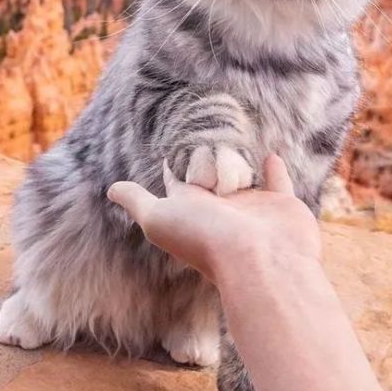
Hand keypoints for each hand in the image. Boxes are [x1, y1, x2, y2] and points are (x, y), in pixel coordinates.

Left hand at [108, 154, 320, 283]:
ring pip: (244, 178)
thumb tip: (111, 189)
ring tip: (238, 136)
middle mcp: (221, 210)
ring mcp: (252, 208)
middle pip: (211, 177)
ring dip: (240, 160)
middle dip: (206, 157)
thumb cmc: (206, 239)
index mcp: (191, 210)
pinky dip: (274, 168)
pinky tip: (271, 152)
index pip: (177, 183)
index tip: (168, 144)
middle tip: (204, 127)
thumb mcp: (159, 218)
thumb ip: (138, 202)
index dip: (172, 164)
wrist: (260, 263)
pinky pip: (277, 181)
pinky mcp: (280, 205)